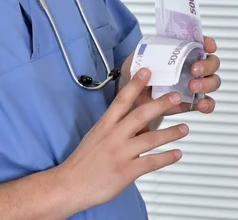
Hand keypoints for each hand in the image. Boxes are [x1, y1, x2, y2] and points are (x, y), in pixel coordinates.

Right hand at [58, 69, 188, 212]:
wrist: (71, 183)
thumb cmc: (84, 160)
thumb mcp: (97, 136)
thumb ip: (116, 128)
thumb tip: (137, 123)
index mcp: (105, 124)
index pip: (122, 100)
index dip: (135, 85)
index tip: (146, 72)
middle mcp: (114, 136)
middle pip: (140, 116)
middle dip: (159, 105)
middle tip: (175, 97)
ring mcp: (121, 153)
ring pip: (150, 139)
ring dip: (170, 133)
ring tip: (184, 128)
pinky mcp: (126, 172)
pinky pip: (151, 162)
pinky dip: (166, 158)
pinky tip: (177, 154)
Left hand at [120, 36, 220, 119]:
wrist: (133, 100)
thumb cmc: (136, 75)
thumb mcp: (134, 61)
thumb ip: (139, 56)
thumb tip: (144, 57)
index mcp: (180, 52)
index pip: (199, 43)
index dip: (207, 42)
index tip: (207, 46)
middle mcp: (191, 66)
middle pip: (211, 62)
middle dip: (207, 65)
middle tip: (194, 69)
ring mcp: (194, 84)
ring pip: (212, 81)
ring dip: (206, 84)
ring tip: (192, 87)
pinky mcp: (192, 101)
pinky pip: (207, 103)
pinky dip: (207, 104)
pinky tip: (200, 105)